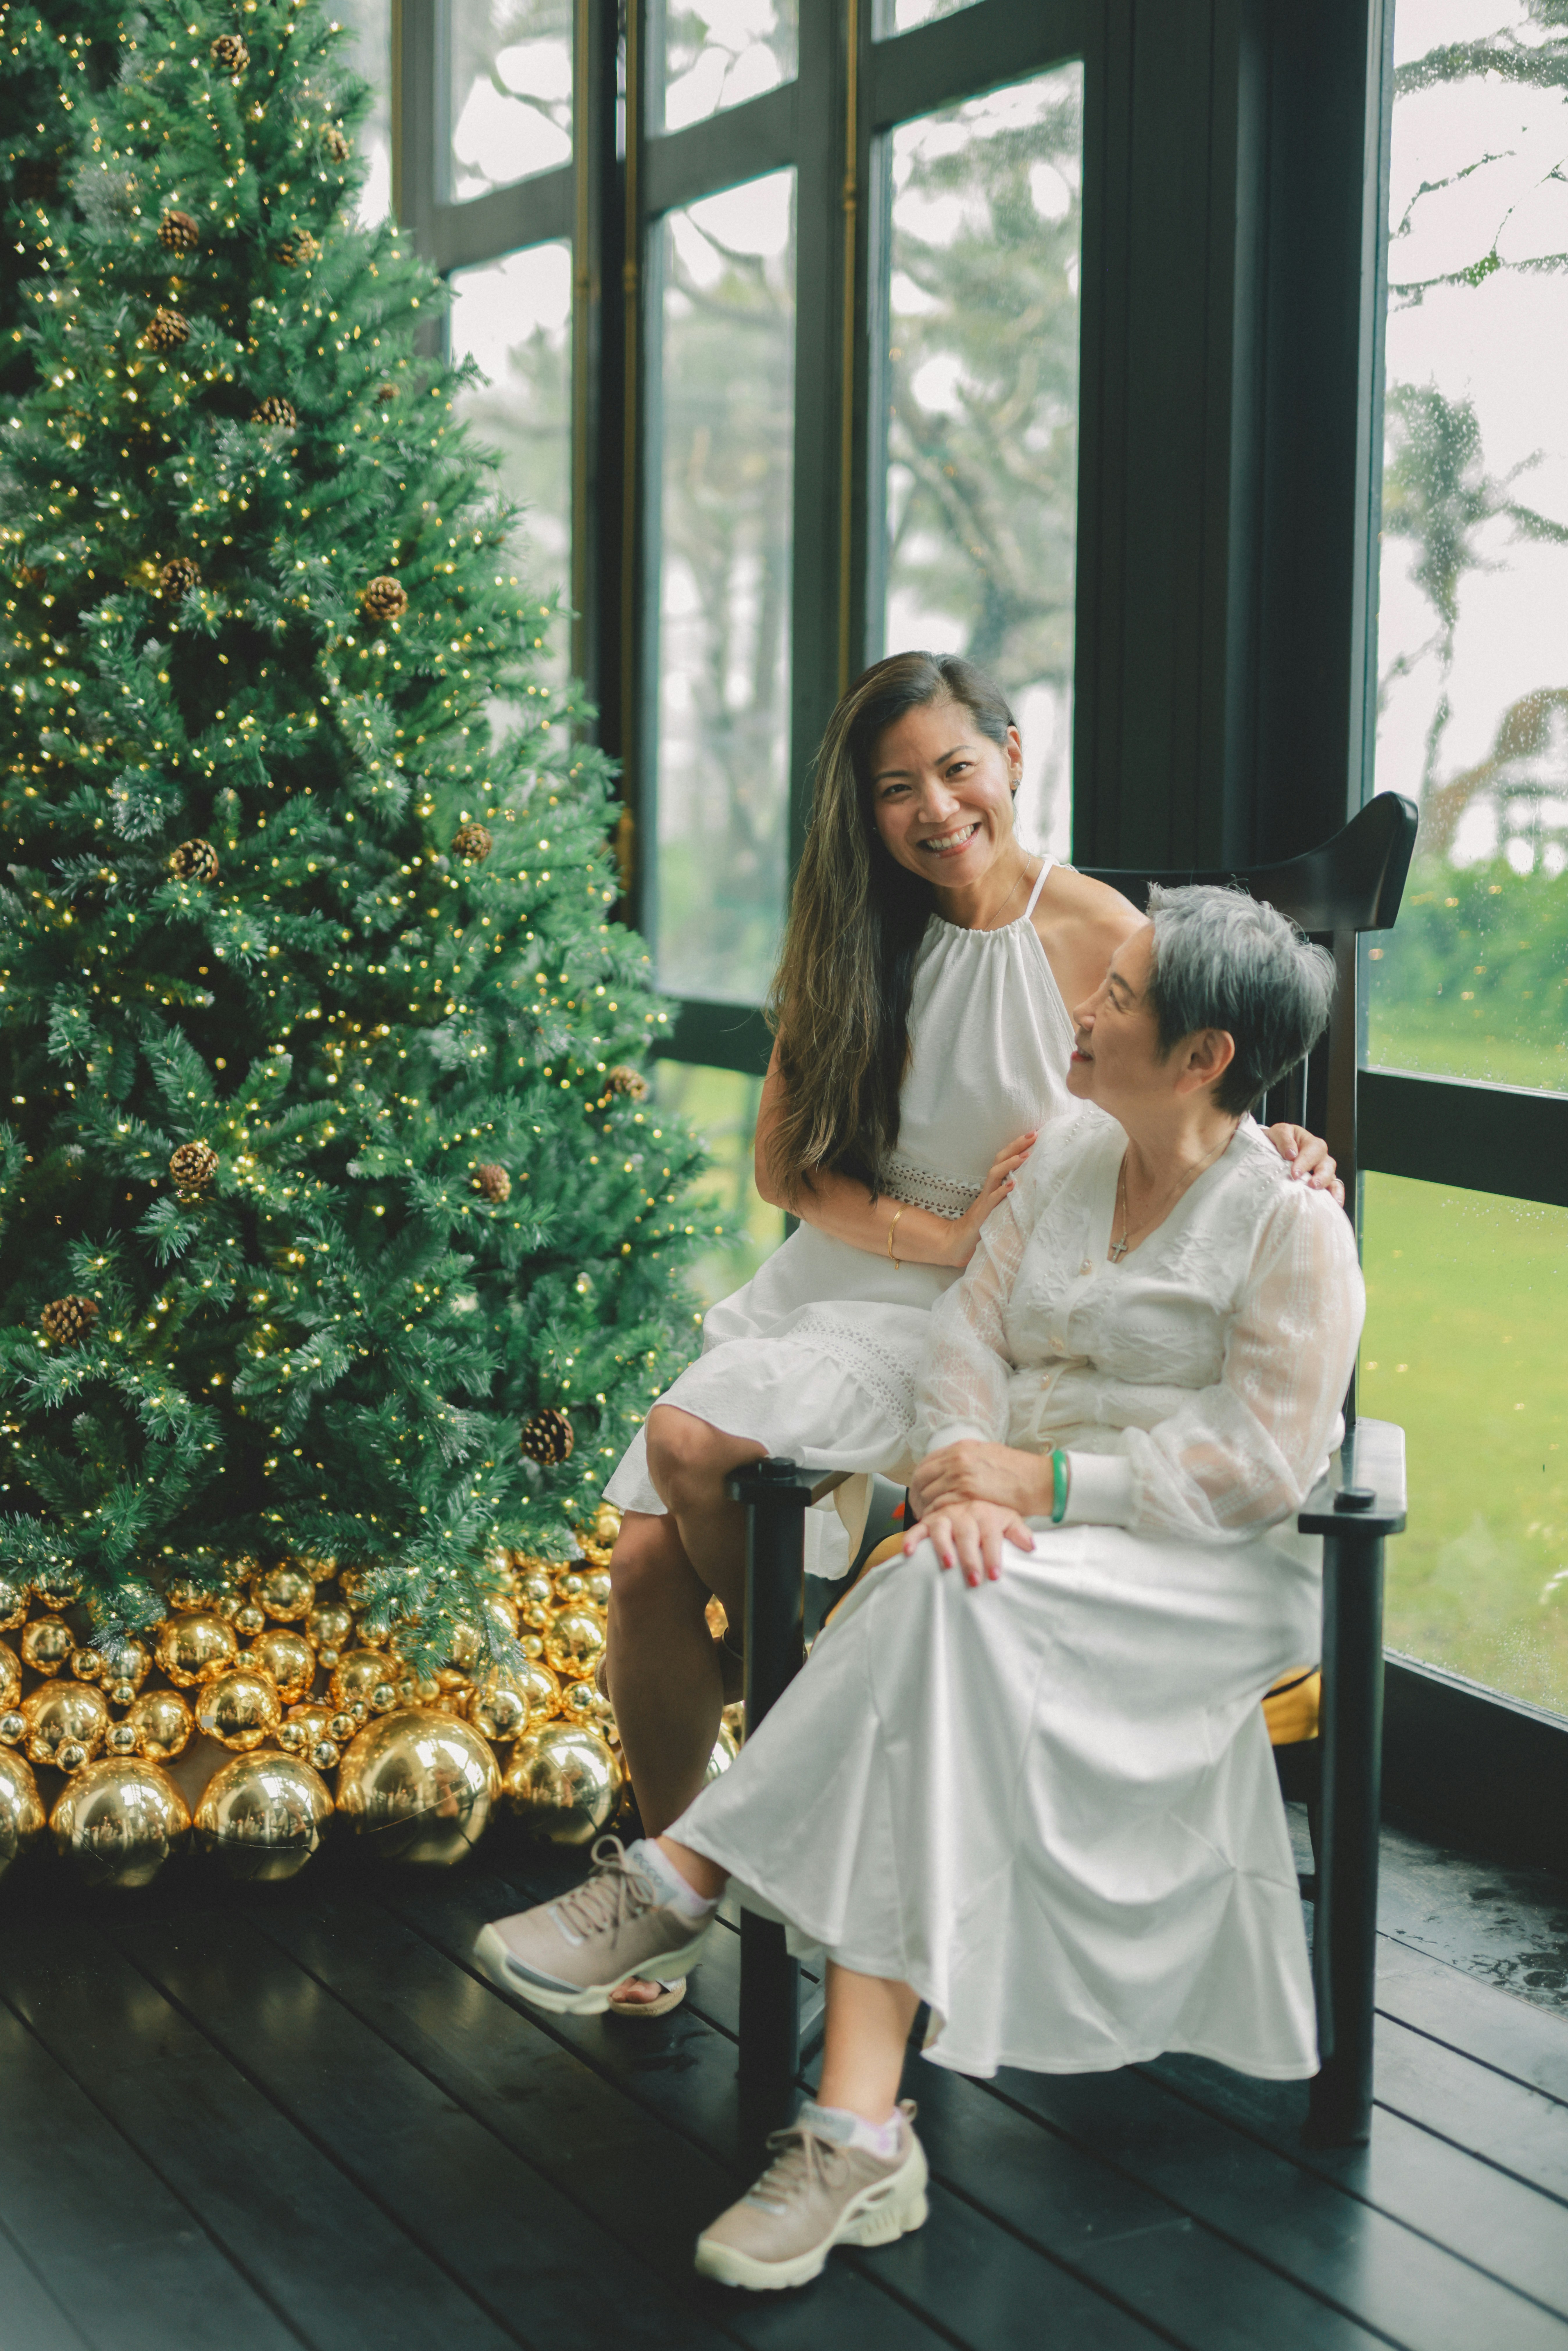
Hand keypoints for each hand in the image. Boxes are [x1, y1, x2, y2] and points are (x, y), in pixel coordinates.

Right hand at [903, 1498, 1034, 1585]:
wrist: (967, 1501)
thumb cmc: (989, 1519)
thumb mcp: (1007, 1521)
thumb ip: (1019, 1532)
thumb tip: (1031, 1546)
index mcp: (985, 1513)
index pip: (991, 1535)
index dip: (993, 1556)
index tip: (995, 1576)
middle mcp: (964, 1513)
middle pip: (967, 1535)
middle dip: (970, 1558)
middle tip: (974, 1580)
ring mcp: (944, 1516)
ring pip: (942, 1530)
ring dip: (943, 1547)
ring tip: (948, 1565)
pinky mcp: (927, 1521)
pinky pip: (917, 1529)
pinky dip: (911, 1539)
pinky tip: (908, 1552)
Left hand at [910, 1439, 1052, 1519]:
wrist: (1038, 1480)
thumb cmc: (1017, 1471)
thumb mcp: (988, 1455)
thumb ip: (967, 1459)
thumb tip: (952, 1468)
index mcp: (961, 1448)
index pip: (926, 1462)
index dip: (919, 1480)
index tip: (919, 1491)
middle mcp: (957, 1458)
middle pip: (921, 1477)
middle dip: (916, 1495)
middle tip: (918, 1508)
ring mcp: (960, 1474)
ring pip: (928, 1493)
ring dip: (924, 1508)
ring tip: (928, 1519)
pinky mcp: (967, 1493)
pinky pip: (940, 1505)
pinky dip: (935, 1516)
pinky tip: (939, 1523)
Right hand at [941, 1130, 1036, 1267]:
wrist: (960, 1243)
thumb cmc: (984, 1225)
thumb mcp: (1000, 1205)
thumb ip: (1011, 1194)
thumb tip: (1033, 1184)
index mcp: (994, 1185)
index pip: (1005, 1159)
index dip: (1017, 1146)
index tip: (1034, 1134)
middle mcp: (989, 1188)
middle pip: (1000, 1160)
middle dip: (1016, 1145)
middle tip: (1033, 1134)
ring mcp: (985, 1199)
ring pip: (995, 1174)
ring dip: (1010, 1163)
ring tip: (1026, 1155)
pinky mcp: (983, 1213)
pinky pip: (992, 1199)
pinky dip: (1002, 1191)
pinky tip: (1013, 1185)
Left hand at [1266, 1123, 1343, 1207]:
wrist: (1271, 1149)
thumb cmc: (1275, 1141)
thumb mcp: (1276, 1133)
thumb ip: (1283, 1139)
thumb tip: (1291, 1154)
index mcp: (1308, 1141)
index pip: (1313, 1150)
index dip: (1305, 1162)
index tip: (1295, 1174)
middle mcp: (1318, 1156)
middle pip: (1327, 1164)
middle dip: (1321, 1176)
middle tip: (1311, 1185)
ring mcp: (1321, 1169)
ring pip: (1332, 1177)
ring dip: (1329, 1188)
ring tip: (1324, 1198)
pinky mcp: (1321, 1182)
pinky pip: (1334, 1188)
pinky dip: (1336, 1196)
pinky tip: (1334, 1205)